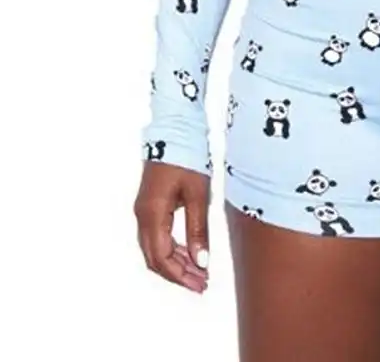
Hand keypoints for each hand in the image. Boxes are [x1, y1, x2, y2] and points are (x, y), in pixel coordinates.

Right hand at [134, 162, 210, 292]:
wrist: (175, 130)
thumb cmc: (187, 158)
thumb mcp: (197, 194)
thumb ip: (198, 229)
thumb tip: (201, 261)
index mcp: (152, 214)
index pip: (161, 258)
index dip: (180, 276)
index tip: (200, 284)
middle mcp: (142, 216)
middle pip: (155, 258)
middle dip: (178, 274)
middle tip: (202, 284)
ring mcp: (143, 211)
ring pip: (154, 249)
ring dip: (175, 263)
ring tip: (199, 272)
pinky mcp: (149, 205)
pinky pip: (156, 237)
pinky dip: (171, 249)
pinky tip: (189, 252)